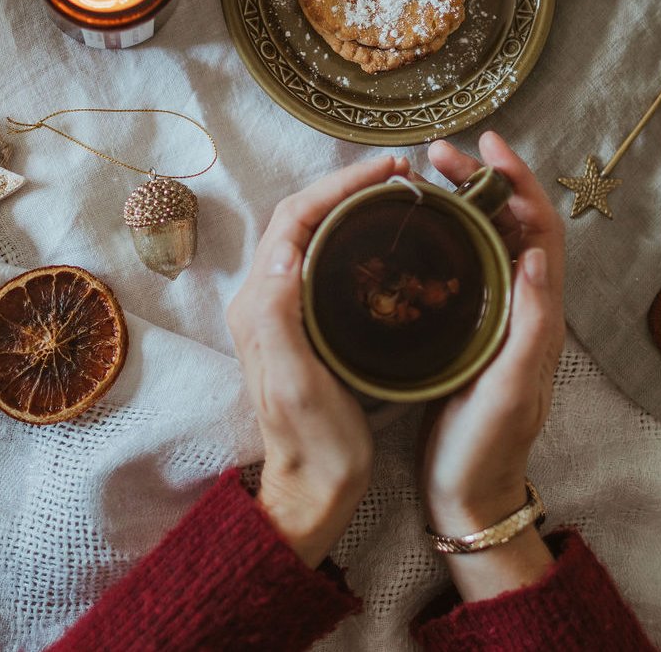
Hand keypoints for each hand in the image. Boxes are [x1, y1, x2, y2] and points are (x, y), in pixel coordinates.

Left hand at [226, 155, 408, 567]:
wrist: (312, 488)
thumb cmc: (313, 443)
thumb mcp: (296, 383)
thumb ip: (279, 315)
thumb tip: (286, 247)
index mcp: (260, 304)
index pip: (293, 220)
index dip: (338, 187)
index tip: (388, 171)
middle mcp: (263, 299)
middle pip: (300, 218)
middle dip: (345, 186)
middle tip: (399, 173)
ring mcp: (281, 310)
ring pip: (310, 234)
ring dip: (347, 204)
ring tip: (395, 191)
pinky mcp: (301, 322)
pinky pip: (321, 259)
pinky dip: (350, 233)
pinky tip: (381, 235)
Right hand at [420, 132, 565, 599]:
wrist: (468, 492)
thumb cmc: (486, 447)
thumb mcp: (509, 391)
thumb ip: (529, 326)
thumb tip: (534, 253)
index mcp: (540, 317)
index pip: (541, 230)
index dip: (520, 182)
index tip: (485, 145)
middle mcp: (524, 308)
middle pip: (514, 226)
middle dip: (484, 181)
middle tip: (439, 155)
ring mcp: (497, 318)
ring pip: (490, 243)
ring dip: (466, 203)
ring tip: (426, 179)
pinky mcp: (471, 330)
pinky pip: (467, 268)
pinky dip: (448, 237)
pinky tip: (418, 231)